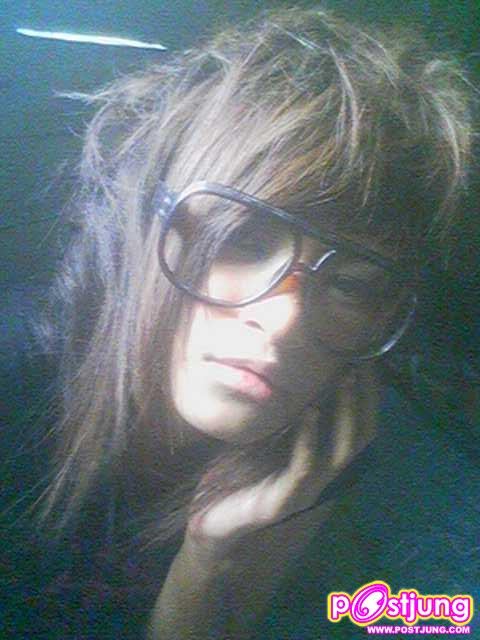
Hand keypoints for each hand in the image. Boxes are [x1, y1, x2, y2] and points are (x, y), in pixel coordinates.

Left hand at [186, 366, 376, 560]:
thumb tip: (295, 376)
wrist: (210, 525)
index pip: (357, 429)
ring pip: (340, 453)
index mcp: (320, 463)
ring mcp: (304, 492)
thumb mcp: (264, 441)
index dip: (367, 397)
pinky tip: (310, 412)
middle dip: (363, 399)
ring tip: (344, 380)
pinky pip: (304, 468)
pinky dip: (309, 439)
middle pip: (359, 438)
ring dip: (345, 413)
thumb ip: (283, 418)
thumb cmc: (237, 479)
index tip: (366, 360)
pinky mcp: (282, 503)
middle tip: (360, 363)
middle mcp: (321, 477)